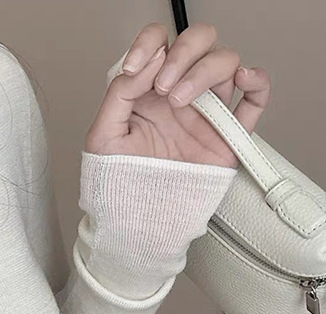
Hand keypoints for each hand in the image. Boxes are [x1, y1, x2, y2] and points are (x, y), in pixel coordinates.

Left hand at [84, 22, 271, 167]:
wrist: (136, 222)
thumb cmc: (117, 185)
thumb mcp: (102, 137)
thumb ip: (120, 93)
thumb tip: (150, 61)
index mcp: (147, 92)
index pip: (158, 43)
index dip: (150, 42)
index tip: (138, 67)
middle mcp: (179, 96)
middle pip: (198, 43)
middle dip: (183, 53)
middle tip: (165, 86)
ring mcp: (205, 114)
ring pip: (225, 63)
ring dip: (204, 71)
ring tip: (181, 101)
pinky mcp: (227, 137)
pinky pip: (255, 101)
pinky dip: (258, 83)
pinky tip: (244, 80)